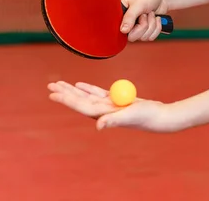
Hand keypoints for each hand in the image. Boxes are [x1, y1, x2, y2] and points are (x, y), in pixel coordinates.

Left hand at [48, 81, 178, 131]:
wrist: (158, 116)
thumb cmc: (146, 117)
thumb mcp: (130, 116)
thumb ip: (113, 120)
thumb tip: (98, 126)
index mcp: (103, 114)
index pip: (80, 106)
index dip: (66, 100)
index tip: (53, 94)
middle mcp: (102, 111)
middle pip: (79, 100)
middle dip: (64, 92)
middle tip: (50, 85)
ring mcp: (107, 105)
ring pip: (85, 96)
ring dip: (72, 89)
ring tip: (59, 83)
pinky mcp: (114, 100)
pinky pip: (96, 92)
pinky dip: (87, 88)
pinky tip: (79, 85)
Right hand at [121, 0, 168, 41]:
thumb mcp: (138, 5)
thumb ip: (129, 17)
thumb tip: (123, 30)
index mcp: (121, 15)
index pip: (120, 30)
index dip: (130, 27)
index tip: (138, 18)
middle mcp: (128, 24)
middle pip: (133, 37)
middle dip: (143, 25)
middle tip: (144, 14)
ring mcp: (138, 29)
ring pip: (144, 37)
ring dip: (151, 24)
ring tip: (151, 13)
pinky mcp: (147, 32)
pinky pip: (152, 37)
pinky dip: (157, 27)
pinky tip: (156, 18)